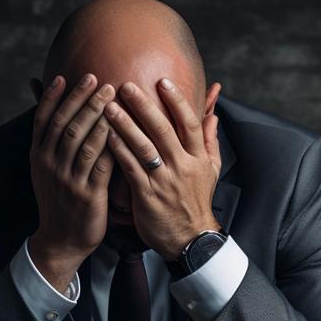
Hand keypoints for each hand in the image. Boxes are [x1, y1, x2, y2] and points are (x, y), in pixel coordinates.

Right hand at [28, 72, 115, 289]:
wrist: (61, 240)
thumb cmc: (59, 199)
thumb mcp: (45, 170)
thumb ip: (50, 141)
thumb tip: (49, 111)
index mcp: (38, 156)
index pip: (45, 120)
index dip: (55, 97)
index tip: (69, 76)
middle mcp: (50, 165)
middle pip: (66, 125)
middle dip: (83, 100)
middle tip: (99, 79)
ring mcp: (68, 180)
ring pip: (83, 141)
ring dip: (98, 115)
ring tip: (112, 96)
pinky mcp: (87, 195)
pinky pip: (101, 164)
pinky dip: (111, 144)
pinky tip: (122, 128)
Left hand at [102, 77, 222, 260]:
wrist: (190, 239)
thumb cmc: (196, 202)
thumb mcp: (210, 171)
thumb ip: (210, 140)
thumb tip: (214, 114)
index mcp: (198, 158)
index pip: (189, 123)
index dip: (177, 101)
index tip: (162, 81)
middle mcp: (182, 166)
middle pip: (163, 130)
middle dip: (144, 106)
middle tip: (126, 86)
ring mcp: (164, 181)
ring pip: (144, 147)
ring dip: (125, 125)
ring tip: (108, 107)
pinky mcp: (147, 195)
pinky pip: (131, 168)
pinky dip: (119, 151)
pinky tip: (106, 136)